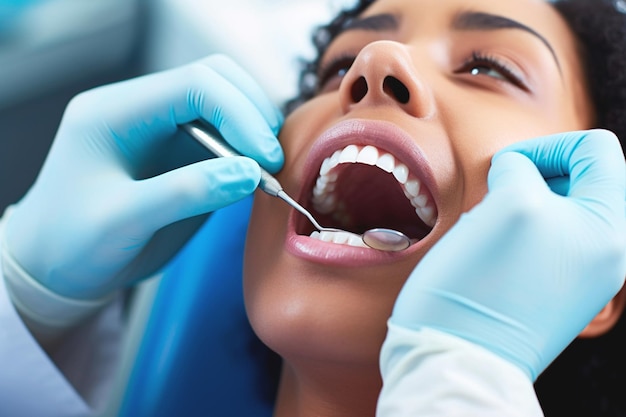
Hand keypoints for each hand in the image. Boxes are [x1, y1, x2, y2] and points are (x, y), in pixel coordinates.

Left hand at [4, 54, 283, 299]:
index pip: (194, 84)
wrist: (57, 268)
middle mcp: (143, 111)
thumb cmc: (73, 244)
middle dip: (253, 115)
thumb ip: (185, 193)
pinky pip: (227, 136)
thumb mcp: (122, 222)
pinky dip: (249, 152)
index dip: (240, 113)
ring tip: (267, 173)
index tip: (265, 157)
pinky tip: (255, 177)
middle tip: (271, 162)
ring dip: (255, 131)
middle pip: (216, 80)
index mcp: (116, 112)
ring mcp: (164, 130)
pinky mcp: (181, 154)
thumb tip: (250, 173)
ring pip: (228, 103)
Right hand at [391, 129, 625, 379]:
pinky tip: (486, 252)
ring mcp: (579, 274)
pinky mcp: (551, 289)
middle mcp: (604, 251)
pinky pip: (539, 240)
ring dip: (515, 206)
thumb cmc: (486, 282)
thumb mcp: (511, 203)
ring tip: (489, 229)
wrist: (459, 355)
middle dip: (531, 177)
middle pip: (577, 180)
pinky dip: (511, 233)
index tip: (508, 165)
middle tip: (497, 199)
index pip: (595, 150)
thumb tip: (516, 169)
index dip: (547, 144)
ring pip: (552, 209)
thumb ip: (522, 168)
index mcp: (609, 227)